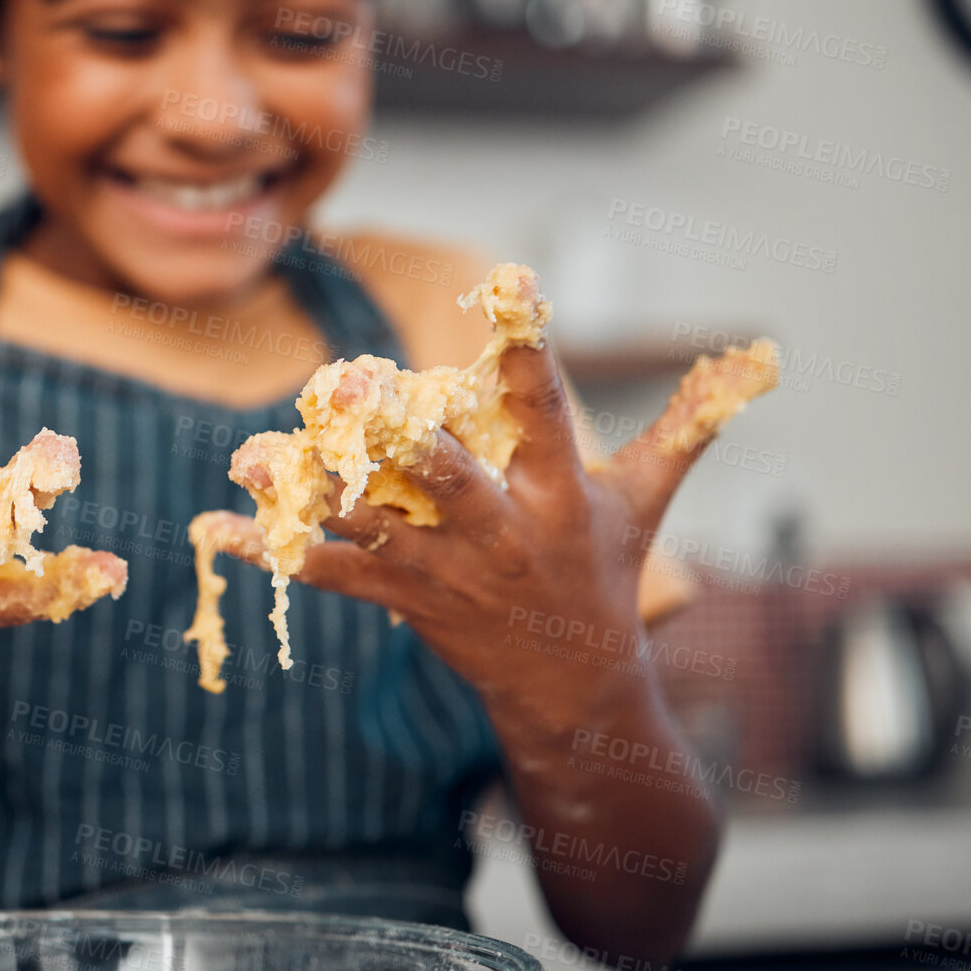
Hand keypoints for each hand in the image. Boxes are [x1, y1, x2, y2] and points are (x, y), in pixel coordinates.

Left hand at [222, 335, 717, 723]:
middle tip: (344, 387)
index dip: (531, 348)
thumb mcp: (644, 499)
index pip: (547, 412)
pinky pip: (330, 574)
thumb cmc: (601, 574)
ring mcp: (444, 571)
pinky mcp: (403, 599)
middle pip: (445, 480)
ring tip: (249, 456)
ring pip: (369, 524)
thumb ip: (686, 425)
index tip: (512, 282)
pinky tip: (217, 531)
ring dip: (305, 491)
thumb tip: (754, 358)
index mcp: (557, 495)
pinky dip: (274, 553)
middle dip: (396, 440)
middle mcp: (498, 532)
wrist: (572, 688)